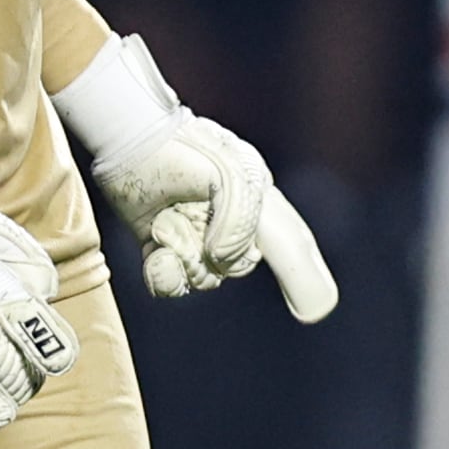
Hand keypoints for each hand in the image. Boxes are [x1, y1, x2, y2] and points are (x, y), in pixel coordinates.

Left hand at [53, 34, 338, 320]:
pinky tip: (157, 255)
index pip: (292, 244)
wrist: (134, 138)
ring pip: (204, 279)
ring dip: (186, 263)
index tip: (314, 310)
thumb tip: (223, 259)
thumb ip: (241, 224)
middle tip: (200, 232)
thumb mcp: (233, 177)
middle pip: (239, 267)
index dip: (306, 276)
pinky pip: (172, 283)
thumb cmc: (189, 149)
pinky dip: (164, 276)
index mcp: (259, 202)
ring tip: (169, 230)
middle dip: (218, 259)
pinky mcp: (162, 245)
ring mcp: (196, 236)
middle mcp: (231, 224)